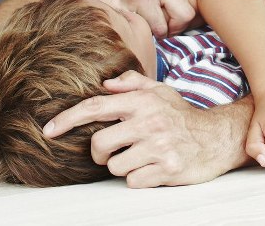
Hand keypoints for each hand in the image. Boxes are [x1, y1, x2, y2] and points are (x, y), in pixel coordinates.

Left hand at [43, 71, 246, 187]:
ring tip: (142, 156)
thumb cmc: (182, 115)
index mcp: (143, 101)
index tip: (48, 130)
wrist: (216, 138)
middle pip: (99, 144)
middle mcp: (149, 121)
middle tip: (114, 150)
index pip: (97, 107)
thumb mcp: (161, 91)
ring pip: (114, 166)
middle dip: (100, 152)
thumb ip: (133, 84)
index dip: (68, 119)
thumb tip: (106, 85)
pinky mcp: (166, 169)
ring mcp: (158, 146)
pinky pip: (133, 181)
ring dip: (123, 166)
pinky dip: (139, 178)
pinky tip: (153, 167)